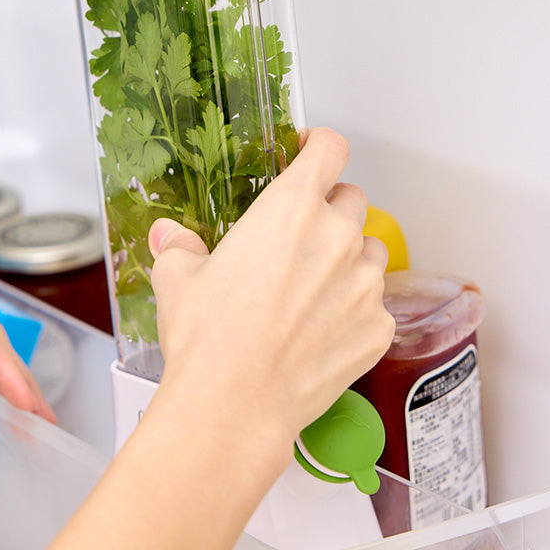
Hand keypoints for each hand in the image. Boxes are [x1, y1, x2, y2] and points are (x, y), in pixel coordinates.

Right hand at [148, 127, 393, 449]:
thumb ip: (180, 247)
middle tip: (300, 239)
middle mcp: (337, 236)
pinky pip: (377, 305)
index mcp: (291, 207)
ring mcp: (365, 283)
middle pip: (352, 199)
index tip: (312, 154)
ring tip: (312, 290)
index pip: (330, 149)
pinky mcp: (378, 327)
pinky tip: (321, 331)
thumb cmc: (208, 338)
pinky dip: (356, 310)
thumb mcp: (178, 278)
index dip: (321, 146)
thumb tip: (170, 237)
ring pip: (369, 251)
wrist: (235, 403)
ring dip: (348, 259)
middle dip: (330, 212)